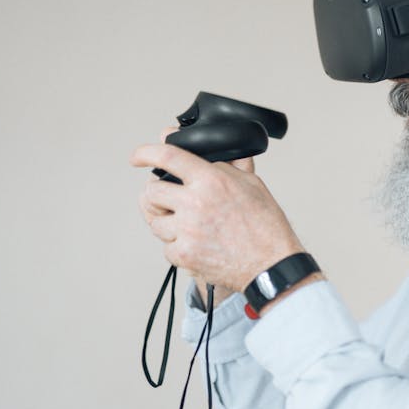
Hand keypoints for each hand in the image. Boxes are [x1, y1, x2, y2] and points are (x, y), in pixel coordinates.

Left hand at [130, 142, 304, 292]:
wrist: (271, 263)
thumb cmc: (265, 225)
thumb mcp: (251, 183)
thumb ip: (227, 163)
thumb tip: (210, 145)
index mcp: (211, 180)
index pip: (168, 156)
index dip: (146, 152)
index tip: (138, 156)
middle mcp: (195, 203)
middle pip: (151, 192)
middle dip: (157, 196)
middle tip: (168, 201)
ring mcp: (187, 231)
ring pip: (155, 221)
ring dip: (167, 223)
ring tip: (189, 226)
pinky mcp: (184, 255)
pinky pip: (166, 247)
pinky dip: (178, 247)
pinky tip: (197, 245)